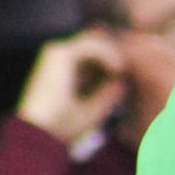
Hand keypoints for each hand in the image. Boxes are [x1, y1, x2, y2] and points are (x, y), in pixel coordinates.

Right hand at [15, 28, 126, 145]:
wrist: (40, 133)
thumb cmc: (62, 126)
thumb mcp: (94, 109)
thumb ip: (109, 92)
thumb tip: (124, 78)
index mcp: (65, 71)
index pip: (97, 55)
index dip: (116, 61)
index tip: (132, 76)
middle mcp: (60, 58)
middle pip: (97, 44)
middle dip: (118, 54)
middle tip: (134, 68)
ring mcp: (57, 53)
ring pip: (96, 41)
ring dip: (115, 53)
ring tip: (126, 71)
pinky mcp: (58, 53)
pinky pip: (90, 44)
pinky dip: (107, 54)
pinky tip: (118, 68)